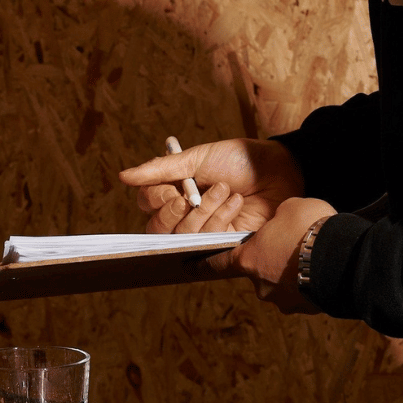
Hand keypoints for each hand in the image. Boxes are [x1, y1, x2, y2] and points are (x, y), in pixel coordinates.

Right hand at [118, 138, 304, 234]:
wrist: (279, 170)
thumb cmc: (239, 160)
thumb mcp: (197, 159)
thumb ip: (160, 169)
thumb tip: (123, 176)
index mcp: (174, 190)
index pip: (146, 204)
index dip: (157, 199)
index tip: (175, 187)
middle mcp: (184, 214)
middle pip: (156, 229)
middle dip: (173, 213)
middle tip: (190, 197)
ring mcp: (203, 231)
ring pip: (182, 237)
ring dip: (204, 211)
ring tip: (226, 190)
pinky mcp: (223, 244)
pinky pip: (207, 242)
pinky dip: (221, 219)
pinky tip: (237, 202)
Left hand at [200, 197, 336, 313]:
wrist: (347, 258)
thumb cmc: (311, 227)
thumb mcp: (288, 209)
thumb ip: (275, 219)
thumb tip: (280, 225)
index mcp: (248, 260)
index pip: (217, 263)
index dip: (203, 263)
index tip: (187, 267)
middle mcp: (260, 285)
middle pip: (256, 271)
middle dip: (268, 259)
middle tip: (288, 243)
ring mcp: (284, 300)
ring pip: (280, 283)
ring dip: (290, 271)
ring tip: (310, 254)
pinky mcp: (306, 308)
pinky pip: (301, 292)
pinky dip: (307, 281)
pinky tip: (321, 267)